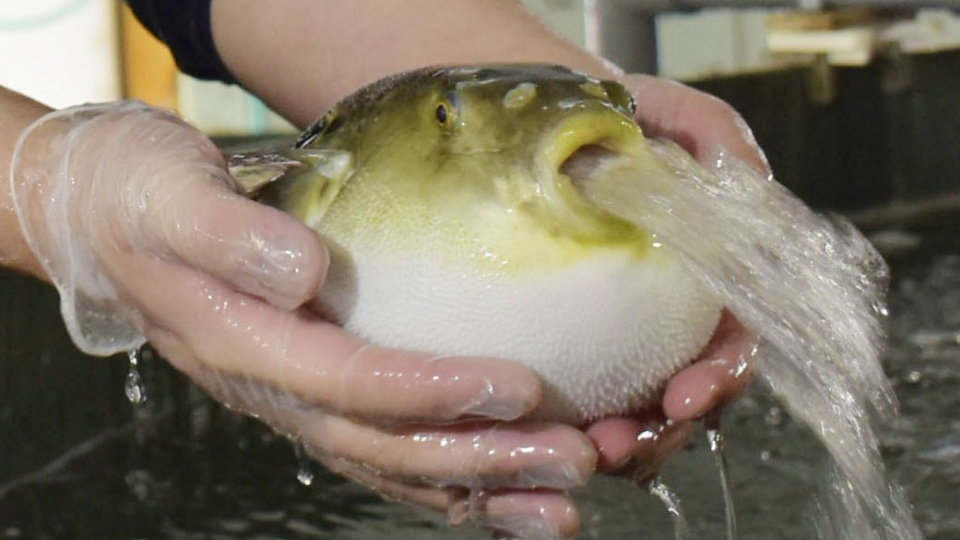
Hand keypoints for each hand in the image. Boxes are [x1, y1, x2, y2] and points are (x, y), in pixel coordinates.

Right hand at [9, 101, 596, 538]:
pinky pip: (381, 449)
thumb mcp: (167, 195)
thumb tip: (299, 271)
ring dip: (479, 486)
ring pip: (390, 462)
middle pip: (383, 441)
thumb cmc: (136, 195)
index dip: (432, 391)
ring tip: (561, 502)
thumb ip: (228, 235)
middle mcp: (271, 386)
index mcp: (240, 342)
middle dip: (480, 455)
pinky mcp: (312, 389)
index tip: (517, 387)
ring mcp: (292, 397)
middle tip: (571, 457)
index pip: (348, 381)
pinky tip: (504, 494)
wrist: (106, 216)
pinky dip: (445, 478)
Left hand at [582, 75, 764, 481]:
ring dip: (621, 442)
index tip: (689, 393)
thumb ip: (713, 134)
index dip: (721, 377)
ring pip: (636, 411)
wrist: (547, 130)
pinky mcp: (573, 347)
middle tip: (623, 444)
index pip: (730, 344)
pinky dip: (571, 424)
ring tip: (587, 449)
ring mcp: (622, 340)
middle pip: (687, 397)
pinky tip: (548, 432)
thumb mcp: (667, 110)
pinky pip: (578, 398)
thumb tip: (744, 177)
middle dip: (664, 432)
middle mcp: (670, 321)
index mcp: (706, 282)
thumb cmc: (612, 120)